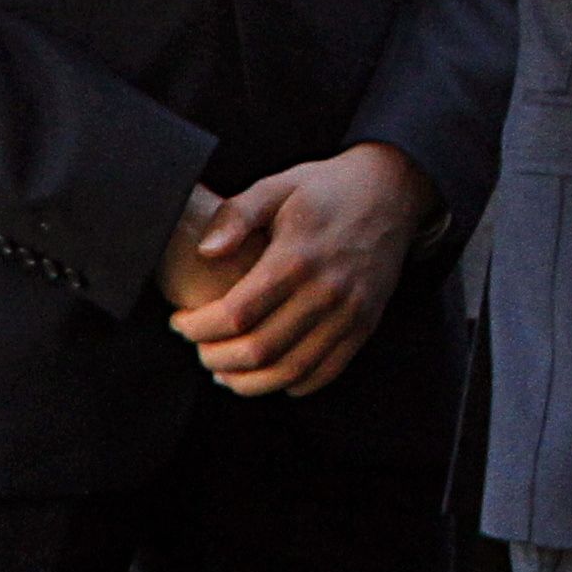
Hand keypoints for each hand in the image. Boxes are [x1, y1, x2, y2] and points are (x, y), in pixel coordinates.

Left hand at [165, 145, 431, 398]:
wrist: (393, 190)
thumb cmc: (326, 188)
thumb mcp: (277, 186)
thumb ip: (236, 215)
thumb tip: (205, 252)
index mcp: (297, 257)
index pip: (236, 313)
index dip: (198, 327)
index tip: (179, 322)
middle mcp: (326, 291)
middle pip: (259, 349)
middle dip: (215, 358)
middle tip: (198, 349)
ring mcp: (350, 312)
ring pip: (290, 371)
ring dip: (248, 381)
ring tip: (224, 371)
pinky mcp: (365, 324)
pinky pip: (326, 372)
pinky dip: (292, 384)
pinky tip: (268, 375)